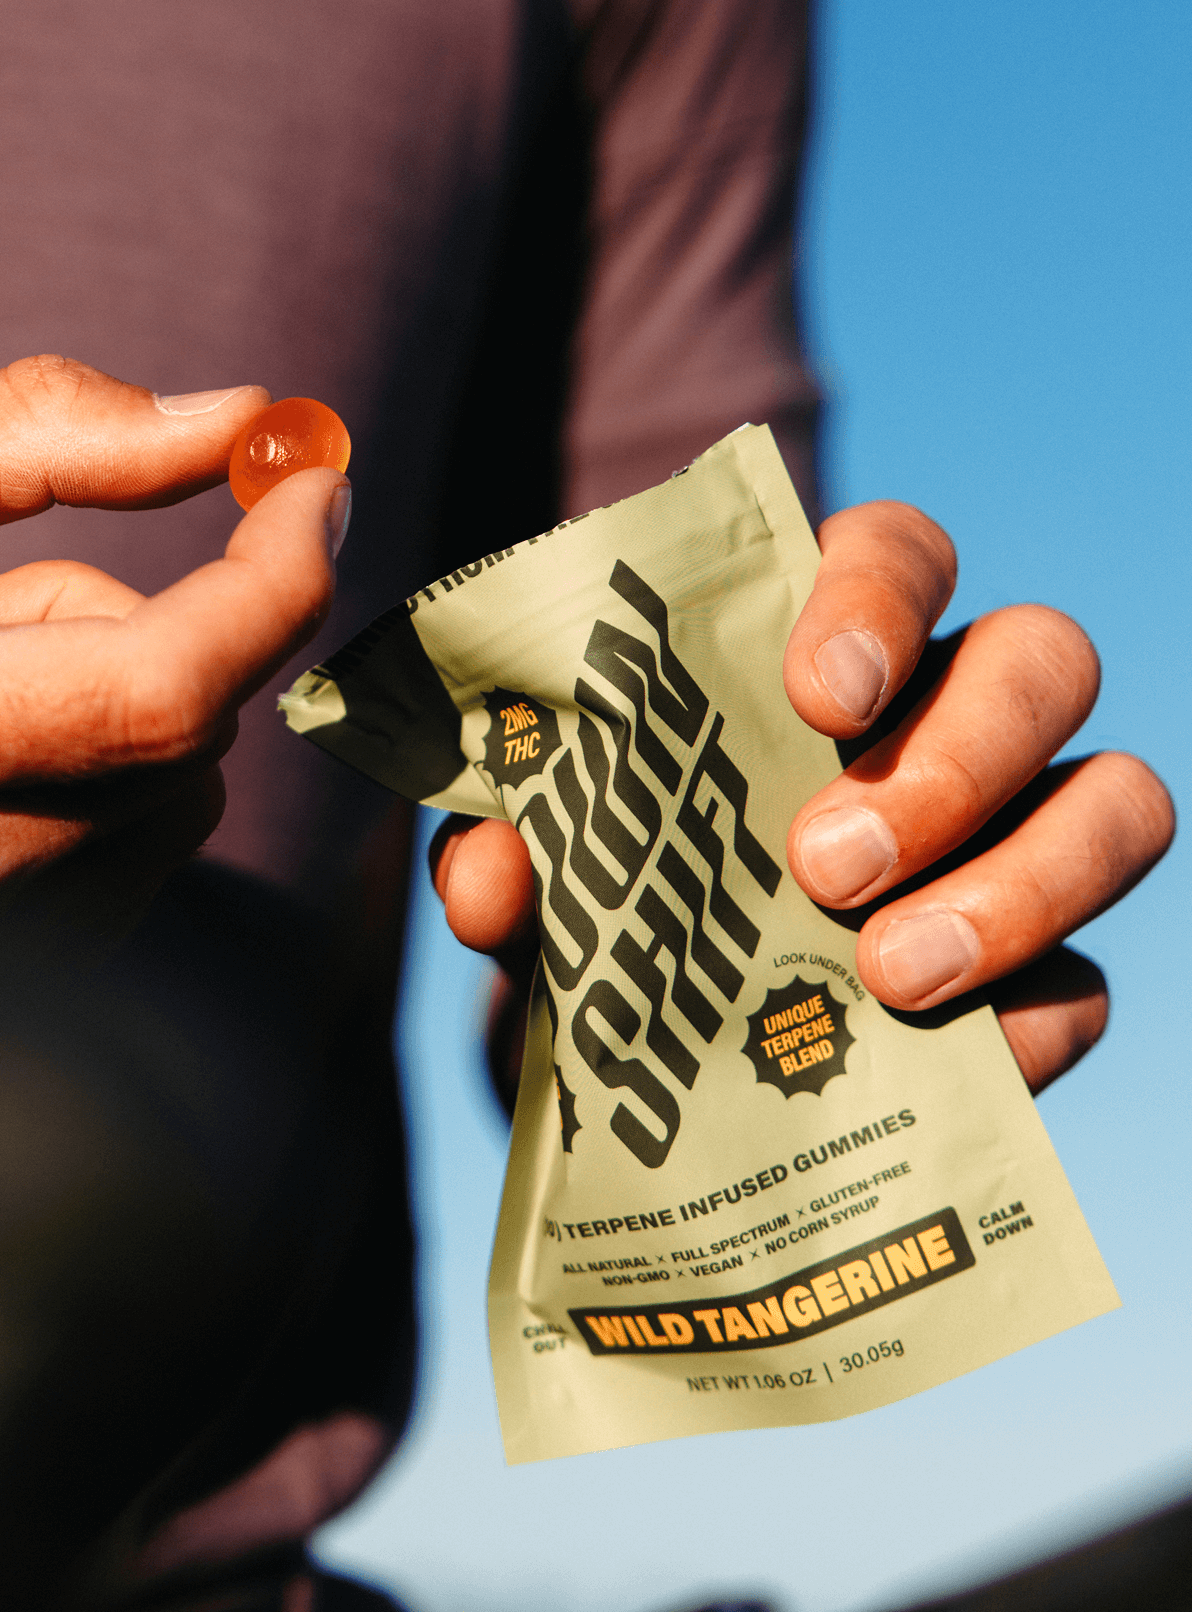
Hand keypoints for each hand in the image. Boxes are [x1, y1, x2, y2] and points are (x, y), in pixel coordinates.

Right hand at [0, 357, 348, 992]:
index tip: (309, 483)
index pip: (167, 686)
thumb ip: (48, 432)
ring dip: (116, 720)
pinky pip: (120, 878)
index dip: (277, 579)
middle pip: (181, 745)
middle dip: (151, 633)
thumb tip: (241, 416)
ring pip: (166, 812)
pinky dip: (91, 794)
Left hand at [431, 501, 1173, 1099]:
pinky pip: (1089, 982)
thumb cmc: (597, 886)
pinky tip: (934, 1058)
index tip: (821, 692)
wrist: (629, 1044)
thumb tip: (492, 876)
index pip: (899, 553)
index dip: (879, 602)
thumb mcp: (534, 859)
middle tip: (826, 864)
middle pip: (1045, 658)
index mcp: (829, 640)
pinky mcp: (1043, 975)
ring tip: (887, 973)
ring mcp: (1019, 840)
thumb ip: (509, 841)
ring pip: (1120, 800)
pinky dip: (1024, 1020)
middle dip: (953, 758)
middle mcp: (951, 714)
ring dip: (1021, 885)